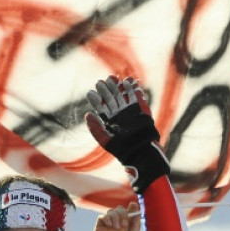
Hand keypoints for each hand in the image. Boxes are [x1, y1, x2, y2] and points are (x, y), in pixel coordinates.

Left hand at [85, 75, 169, 193]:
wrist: (141, 151)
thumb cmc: (122, 149)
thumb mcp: (105, 140)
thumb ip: (95, 129)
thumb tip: (87, 114)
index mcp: (111, 121)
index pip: (102, 107)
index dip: (96, 99)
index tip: (91, 92)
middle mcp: (120, 114)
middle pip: (112, 99)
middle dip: (106, 90)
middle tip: (101, 82)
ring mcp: (131, 111)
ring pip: (123, 96)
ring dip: (118, 86)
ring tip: (113, 78)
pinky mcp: (142, 110)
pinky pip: (137, 97)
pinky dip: (134, 89)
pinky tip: (129, 81)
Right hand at [89, 203, 140, 230]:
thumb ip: (135, 225)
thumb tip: (137, 210)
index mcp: (127, 227)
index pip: (129, 212)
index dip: (131, 207)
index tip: (133, 204)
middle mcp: (117, 224)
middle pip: (120, 209)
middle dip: (123, 213)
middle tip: (124, 224)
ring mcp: (108, 226)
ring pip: (111, 211)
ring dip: (115, 216)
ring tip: (117, 227)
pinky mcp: (99, 228)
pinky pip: (102, 216)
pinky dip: (107, 218)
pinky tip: (110, 226)